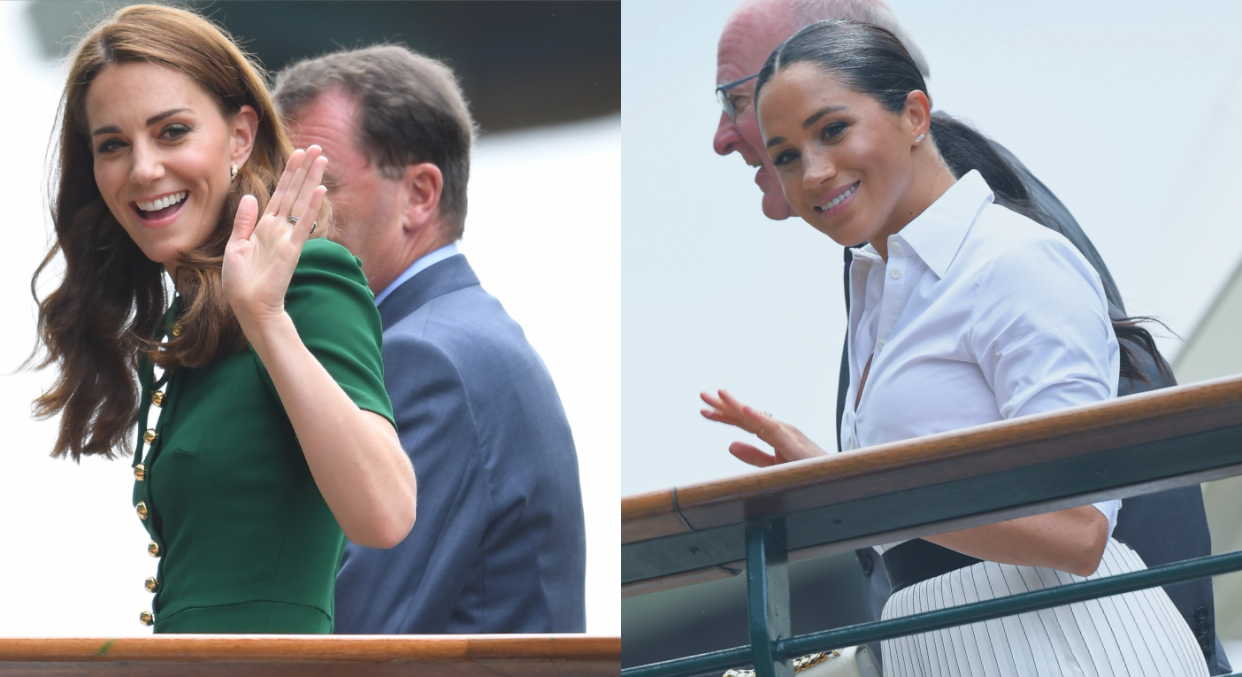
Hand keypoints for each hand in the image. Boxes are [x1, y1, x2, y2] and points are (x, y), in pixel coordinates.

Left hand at [223, 146, 327, 332]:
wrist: (248, 306)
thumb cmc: (240, 283)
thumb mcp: (235, 247)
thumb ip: (244, 222)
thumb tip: (250, 197)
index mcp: (263, 226)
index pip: (280, 194)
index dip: (289, 173)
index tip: (299, 154)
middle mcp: (278, 228)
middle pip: (293, 192)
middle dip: (304, 169)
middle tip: (317, 148)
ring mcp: (286, 237)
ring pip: (301, 201)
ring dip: (311, 179)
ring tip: (322, 159)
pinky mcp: (292, 249)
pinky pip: (303, 224)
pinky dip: (311, 207)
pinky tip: (320, 190)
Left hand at [700, 389, 828, 466]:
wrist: (833, 480)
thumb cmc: (806, 470)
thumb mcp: (773, 466)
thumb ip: (753, 456)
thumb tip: (729, 445)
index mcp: (772, 433)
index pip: (743, 422)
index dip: (723, 416)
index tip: (703, 411)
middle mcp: (778, 428)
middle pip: (746, 416)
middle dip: (724, 405)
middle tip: (702, 395)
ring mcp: (786, 433)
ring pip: (756, 417)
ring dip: (737, 405)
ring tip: (719, 394)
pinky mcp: (793, 442)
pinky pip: (773, 428)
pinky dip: (758, 417)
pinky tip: (744, 410)